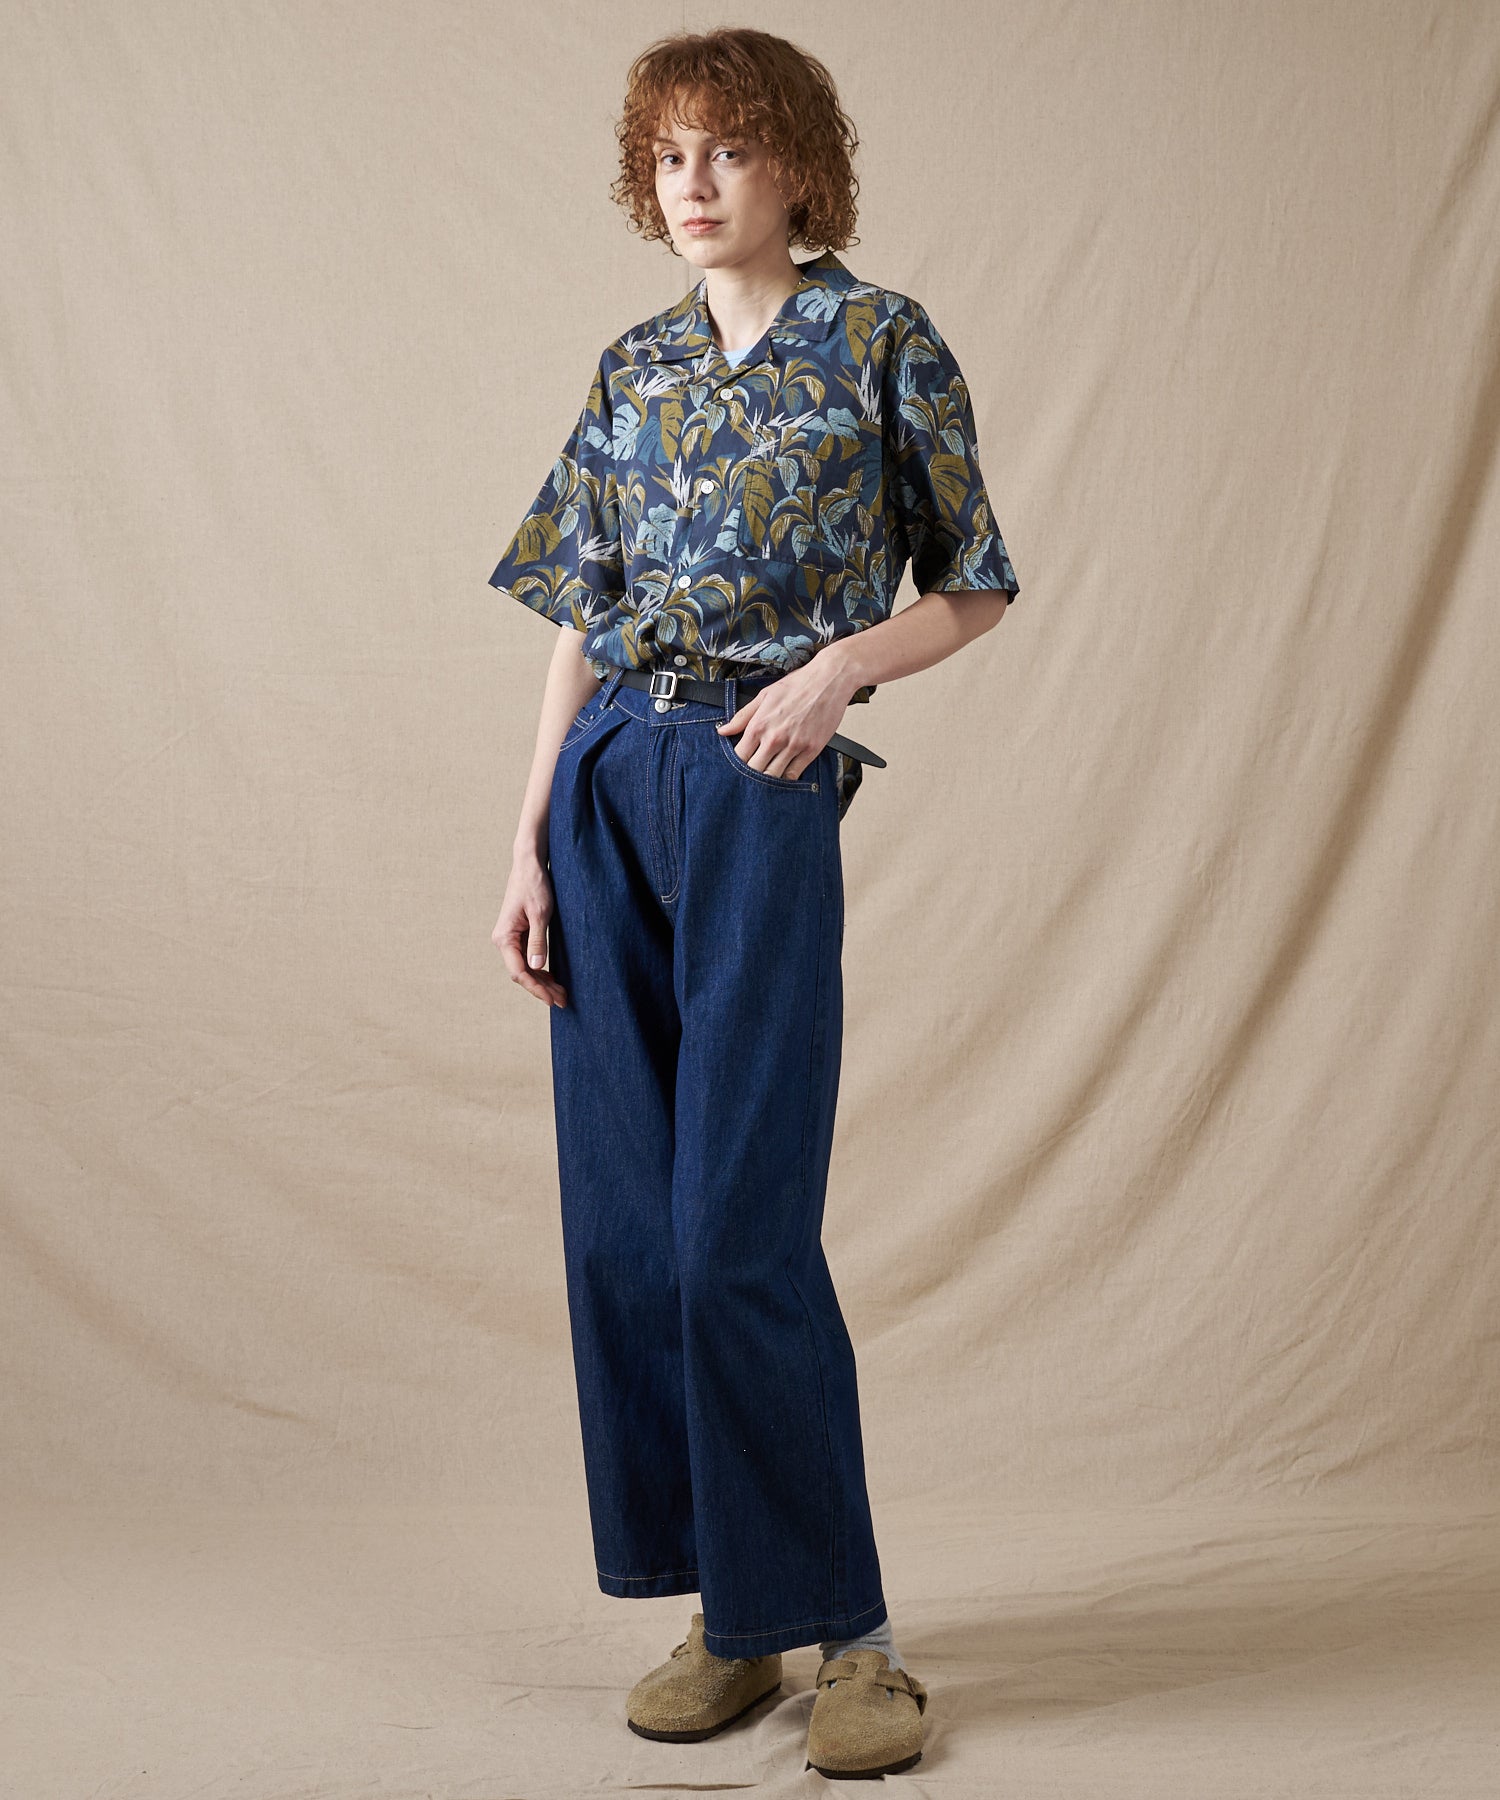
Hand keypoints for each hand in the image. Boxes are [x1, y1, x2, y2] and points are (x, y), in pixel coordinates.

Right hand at [493, 851, 566, 1006]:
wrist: (529, 865)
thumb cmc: (535, 885)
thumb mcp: (541, 914)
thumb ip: (539, 941)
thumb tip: (536, 967)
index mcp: (505, 937)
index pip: (519, 972)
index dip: (536, 988)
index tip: (553, 999)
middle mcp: (503, 940)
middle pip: (521, 974)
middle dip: (542, 988)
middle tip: (564, 1000)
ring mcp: (510, 938)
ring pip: (525, 968)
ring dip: (542, 981)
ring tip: (561, 993)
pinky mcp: (519, 934)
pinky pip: (527, 958)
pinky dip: (540, 970)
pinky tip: (553, 978)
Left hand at [716, 662, 852, 779]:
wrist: (829, 679)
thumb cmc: (798, 684)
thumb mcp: (764, 695)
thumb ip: (742, 716)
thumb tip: (722, 730)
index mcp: (759, 724)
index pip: (739, 756)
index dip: (735, 765)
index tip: (738, 765)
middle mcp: (775, 738)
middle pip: (754, 770)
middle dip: (750, 775)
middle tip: (751, 774)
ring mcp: (794, 746)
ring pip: (774, 776)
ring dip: (767, 780)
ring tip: (766, 776)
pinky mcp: (812, 750)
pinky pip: (795, 774)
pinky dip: (787, 778)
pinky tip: (783, 774)